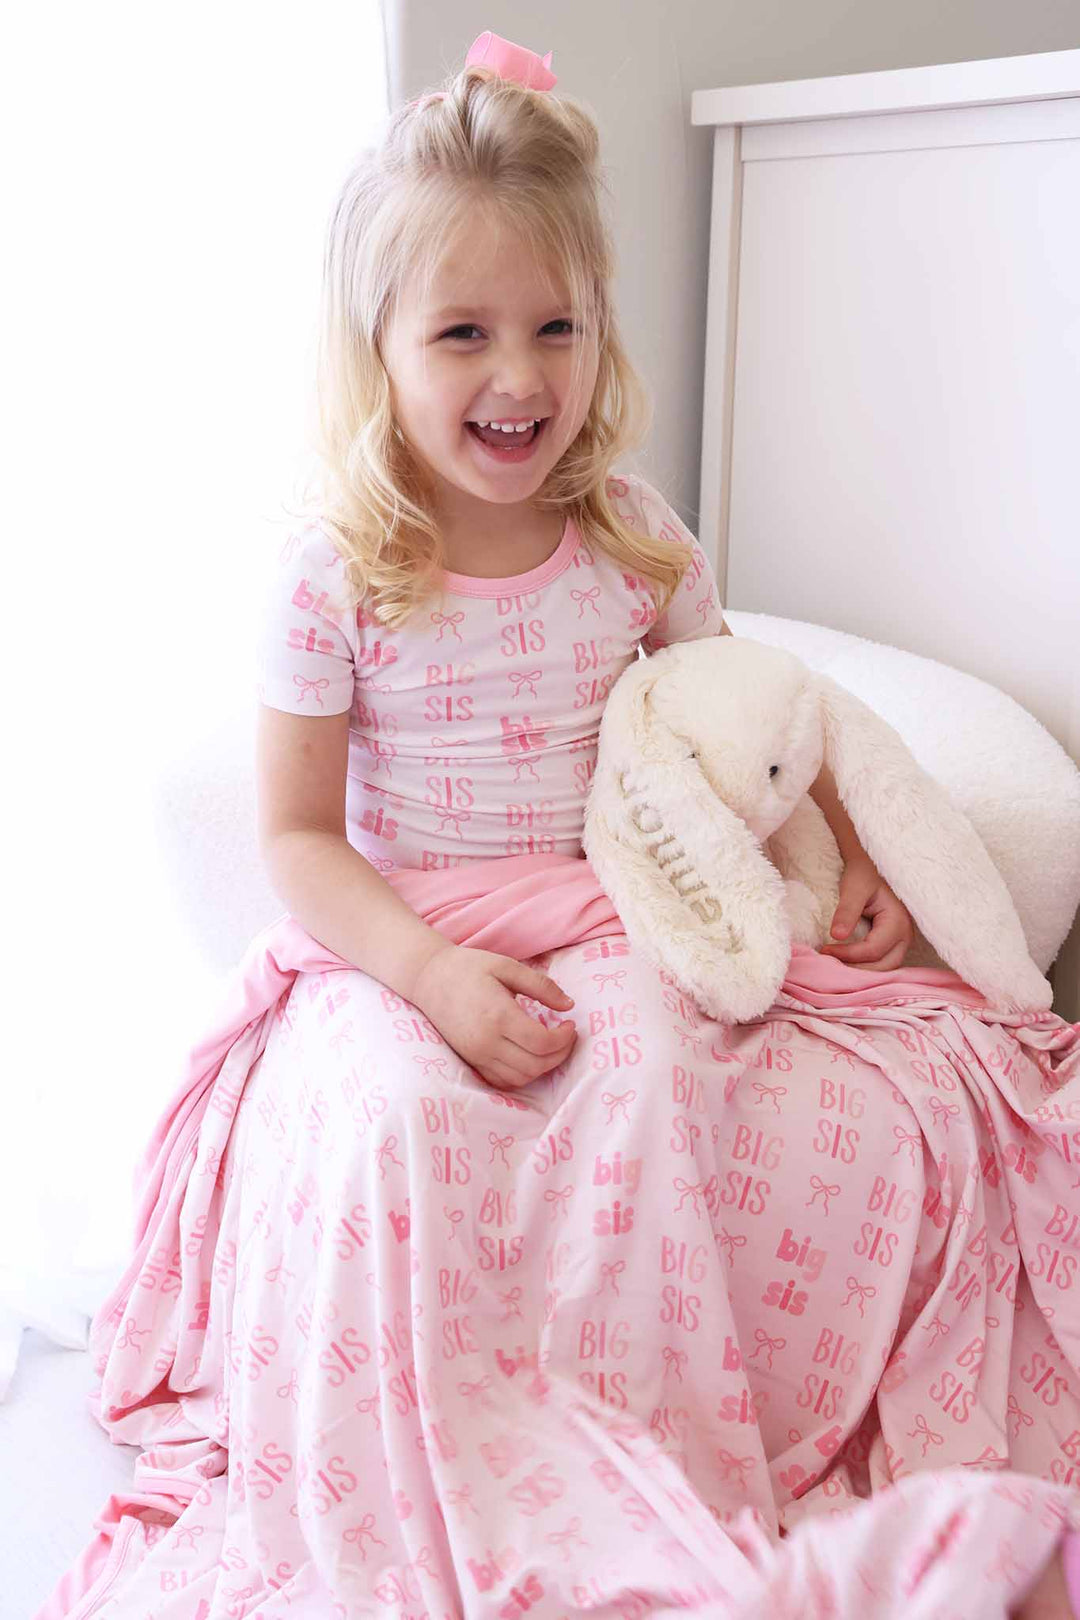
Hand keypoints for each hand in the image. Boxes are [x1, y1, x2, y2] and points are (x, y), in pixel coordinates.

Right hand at [410, 943, 577, 1090]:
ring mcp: (477, 1055)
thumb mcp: (507, 966)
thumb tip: (568, 1005)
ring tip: (551, 1046)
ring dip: (543, 1067)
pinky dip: (522, 1075)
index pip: (542, 1043)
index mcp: (499, 1015)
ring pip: (521, 1078)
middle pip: (535, 1065)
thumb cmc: (469, 967)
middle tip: (566, 1037)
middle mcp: (487, 1041)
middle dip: (560, 1055)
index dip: (564, 1039)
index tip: (570, 1024)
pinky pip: (503, 1081)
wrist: (428, 979)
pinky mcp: (471, 1061)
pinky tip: (530, 1056)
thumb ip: (541, 986)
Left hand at [818, 854, 912, 970]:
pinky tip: (844, 964)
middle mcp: (905, 937)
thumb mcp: (853, 887)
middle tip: (829, 964)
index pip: (873, 950)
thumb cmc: (862, 875)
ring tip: (835, 965)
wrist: (869, 869)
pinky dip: (864, 968)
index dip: (848, 954)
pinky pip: (880, 964)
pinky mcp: (892, 946)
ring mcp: (900, 943)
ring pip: (884, 970)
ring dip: (860, 972)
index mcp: (898, 922)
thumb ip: (847, 910)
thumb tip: (836, 935)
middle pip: (884, 967)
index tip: (824, 949)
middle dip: (856, 970)